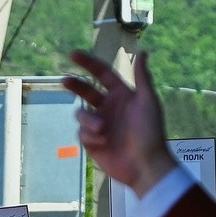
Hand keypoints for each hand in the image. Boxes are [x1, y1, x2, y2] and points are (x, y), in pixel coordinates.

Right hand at [62, 48, 178, 194]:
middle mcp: (109, 108)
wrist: (145, 164)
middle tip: (65, 81)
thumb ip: (142, 76)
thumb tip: (144, 52)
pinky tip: (103, 142)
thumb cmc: (150, 132)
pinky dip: (91, 136)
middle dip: (75, 85)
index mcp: (122, 95)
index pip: (102, 74)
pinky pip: (82, 133)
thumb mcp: (148, 101)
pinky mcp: (93, 142)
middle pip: (86, 91)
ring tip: (102, 129)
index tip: (73, 54)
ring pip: (81, 114)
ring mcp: (100, 125)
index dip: (88, 63)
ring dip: (89, 120)